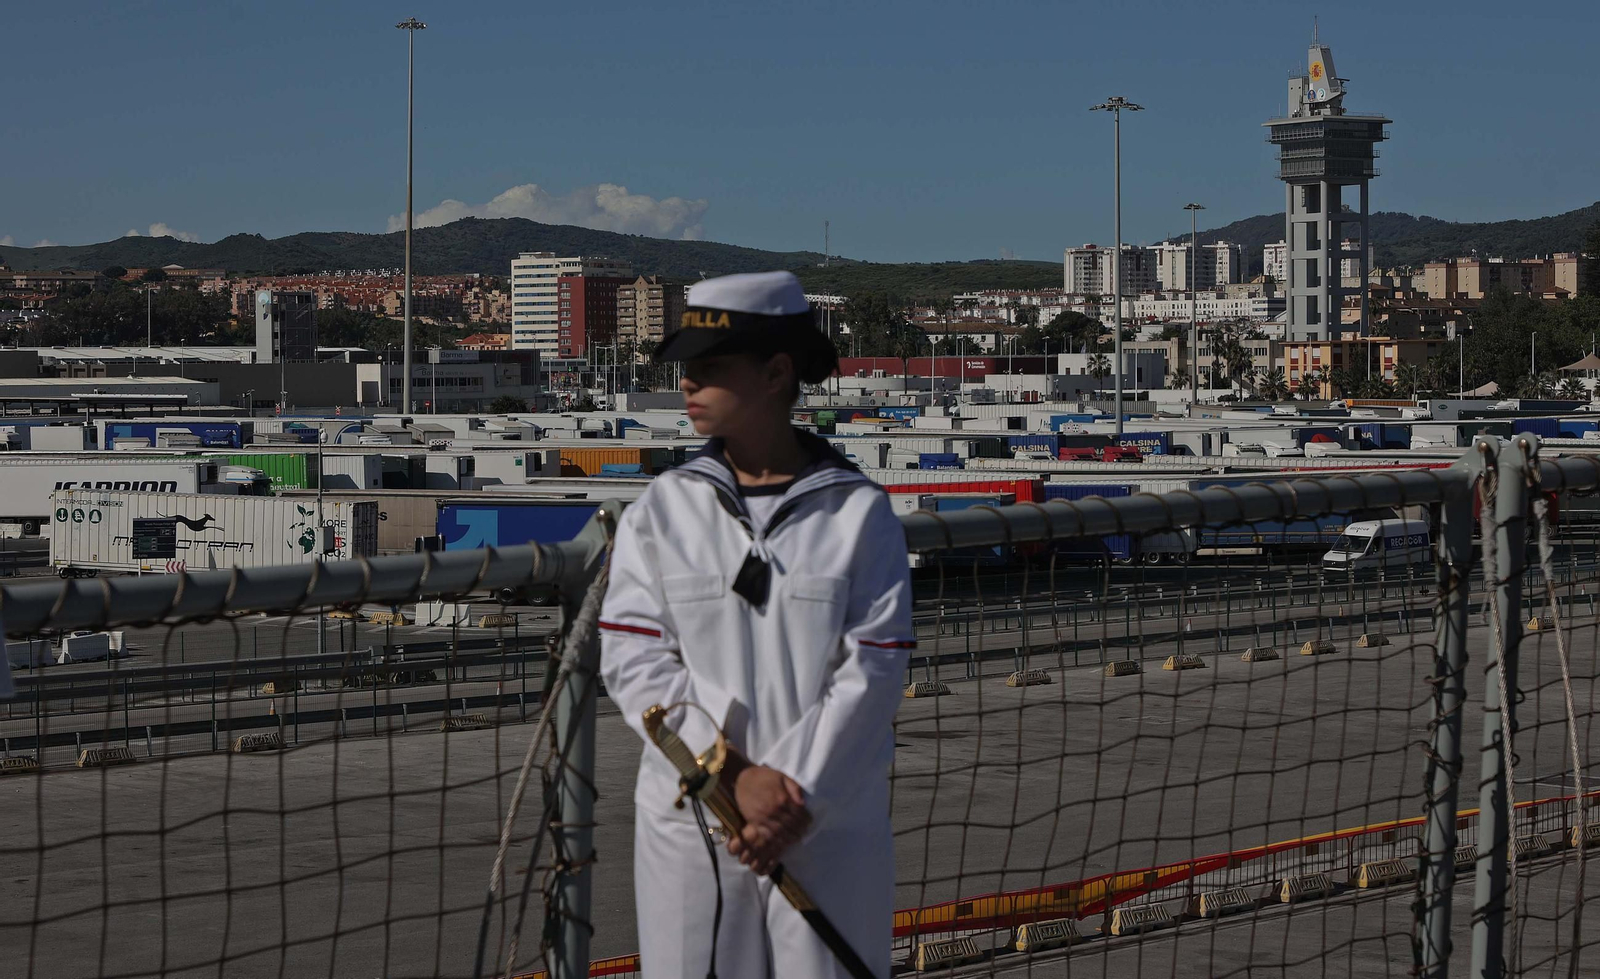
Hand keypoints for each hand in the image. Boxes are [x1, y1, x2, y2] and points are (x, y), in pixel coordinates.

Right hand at [724, 752, 808, 874]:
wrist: (741, 778)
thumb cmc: (764, 777)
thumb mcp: (782, 777)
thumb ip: (795, 789)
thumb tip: (803, 804)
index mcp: (782, 798)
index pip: (799, 814)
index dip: (806, 820)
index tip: (809, 822)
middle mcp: (774, 810)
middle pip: (791, 825)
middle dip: (799, 830)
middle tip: (803, 833)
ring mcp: (763, 818)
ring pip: (780, 833)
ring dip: (790, 838)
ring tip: (795, 839)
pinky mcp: (754, 823)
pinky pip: (767, 835)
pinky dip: (776, 841)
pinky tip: (781, 842)